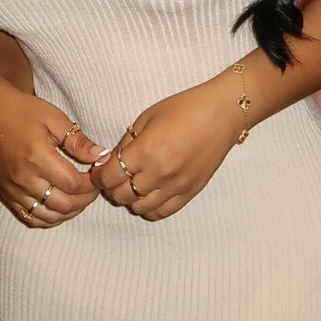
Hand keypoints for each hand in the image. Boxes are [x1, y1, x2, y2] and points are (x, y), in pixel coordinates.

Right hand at [0, 77, 110, 227]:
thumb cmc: (23, 110)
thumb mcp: (54, 117)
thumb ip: (77, 141)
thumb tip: (101, 157)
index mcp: (37, 157)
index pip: (73, 184)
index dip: (92, 183)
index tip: (99, 173)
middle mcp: (23, 178)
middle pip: (64, 204)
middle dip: (86, 199)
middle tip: (94, 186)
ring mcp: (13, 189)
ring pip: (49, 216)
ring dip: (70, 211)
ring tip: (80, 196)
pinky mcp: (6, 193)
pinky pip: (31, 217)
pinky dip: (50, 218)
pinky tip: (61, 206)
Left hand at [89, 81, 239, 221]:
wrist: (221, 113)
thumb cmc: (184, 108)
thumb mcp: (147, 117)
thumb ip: (126, 142)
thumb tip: (109, 161)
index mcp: (145, 151)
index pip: (109, 177)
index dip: (98, 176)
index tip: (98, 172)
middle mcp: (159, 173)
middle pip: (121, 195)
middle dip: (111, 188)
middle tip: (113, 177)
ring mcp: (176, 186)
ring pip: (139, 208)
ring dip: (130, 199)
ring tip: (132, 185)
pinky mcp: (190, 192)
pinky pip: (162, 212)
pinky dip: (149, 208)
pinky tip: (149, 195)